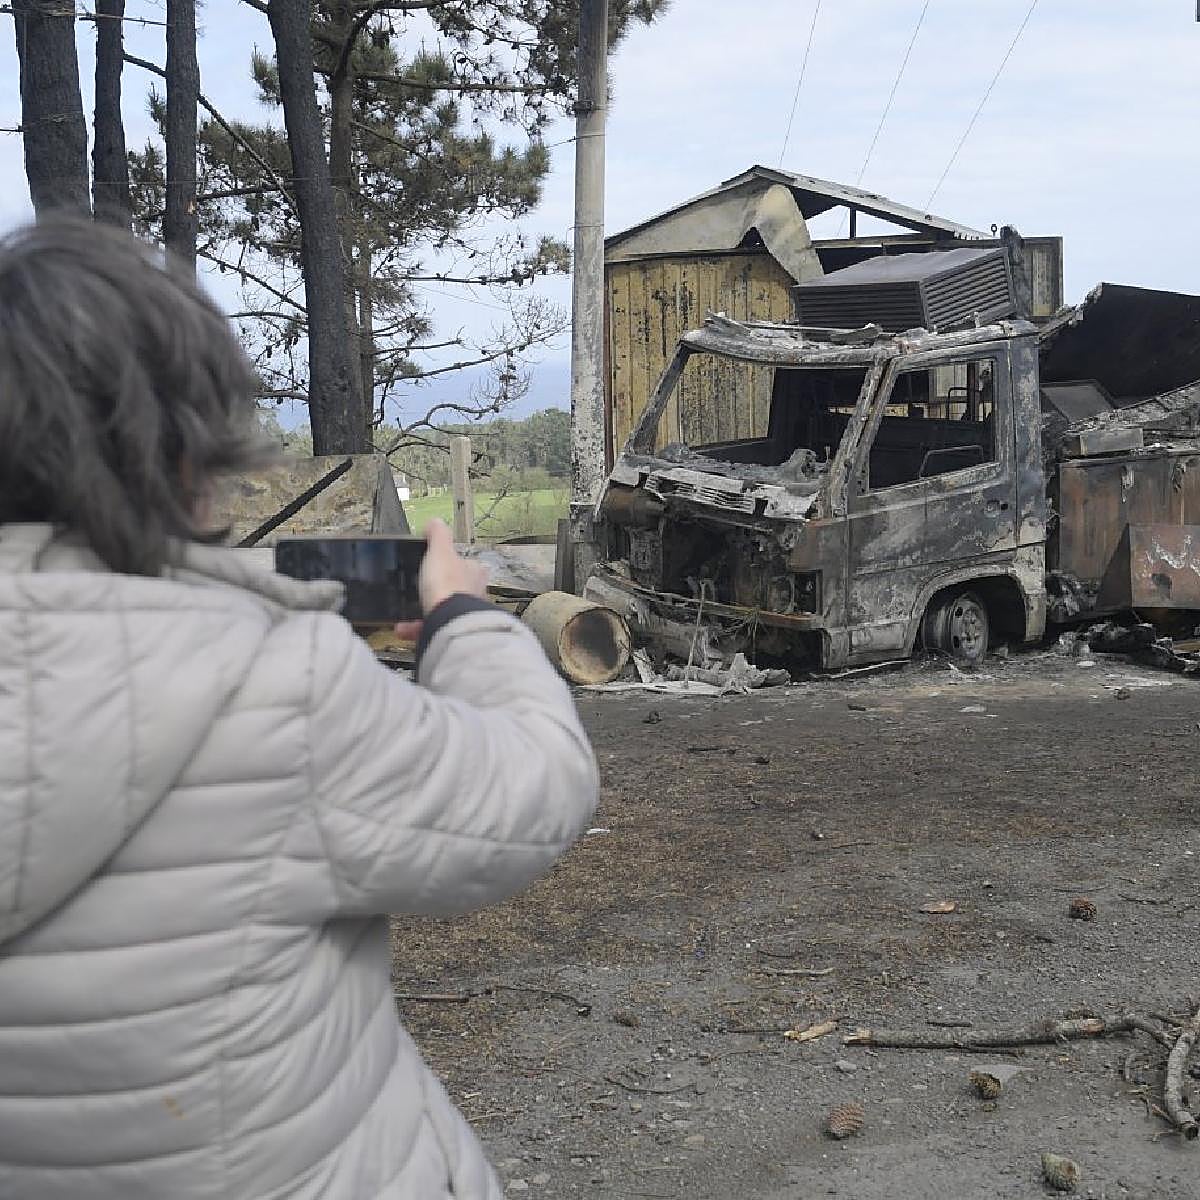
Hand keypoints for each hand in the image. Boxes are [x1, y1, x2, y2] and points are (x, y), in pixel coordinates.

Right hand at [394, 519, 488, 641]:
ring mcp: (464, 615)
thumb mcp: (440, 551)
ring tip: (403, 612)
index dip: (450, 563)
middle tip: (416, 589)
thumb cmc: (446, 583)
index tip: (433, 564)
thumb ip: (438, 535)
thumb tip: (435, 522)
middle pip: (453, 589)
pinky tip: (402, 628)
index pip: (466, 564)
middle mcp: (473, 594)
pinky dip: (416, 628)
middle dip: (434, 590)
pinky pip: (432, 628)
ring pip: (441, 610)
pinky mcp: (452, 632)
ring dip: (421, 610)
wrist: (449, 622)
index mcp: (474, 572)